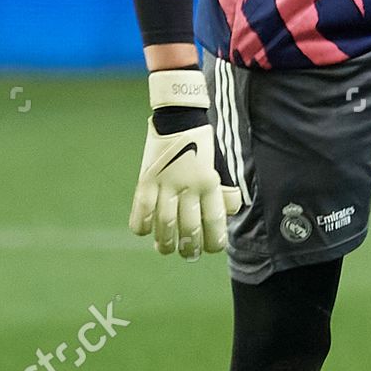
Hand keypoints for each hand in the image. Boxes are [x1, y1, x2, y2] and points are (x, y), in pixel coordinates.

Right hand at [129, 69, 241, 258]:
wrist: (179, 116)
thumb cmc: (203, 144)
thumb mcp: (221, 166)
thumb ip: (224, 190)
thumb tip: (228, 214)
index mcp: (210, 182)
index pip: (213, 221)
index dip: (214, 241)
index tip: (212, 249)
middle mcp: (188, 185)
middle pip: (188, 227)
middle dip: (189, 247)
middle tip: (187, 254)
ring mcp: (165, 182)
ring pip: (164, 223)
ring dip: (164, 241)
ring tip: (165, 249)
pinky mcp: (147, 178)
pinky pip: (142, 208)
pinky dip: (141, 224)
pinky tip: (145, 231)